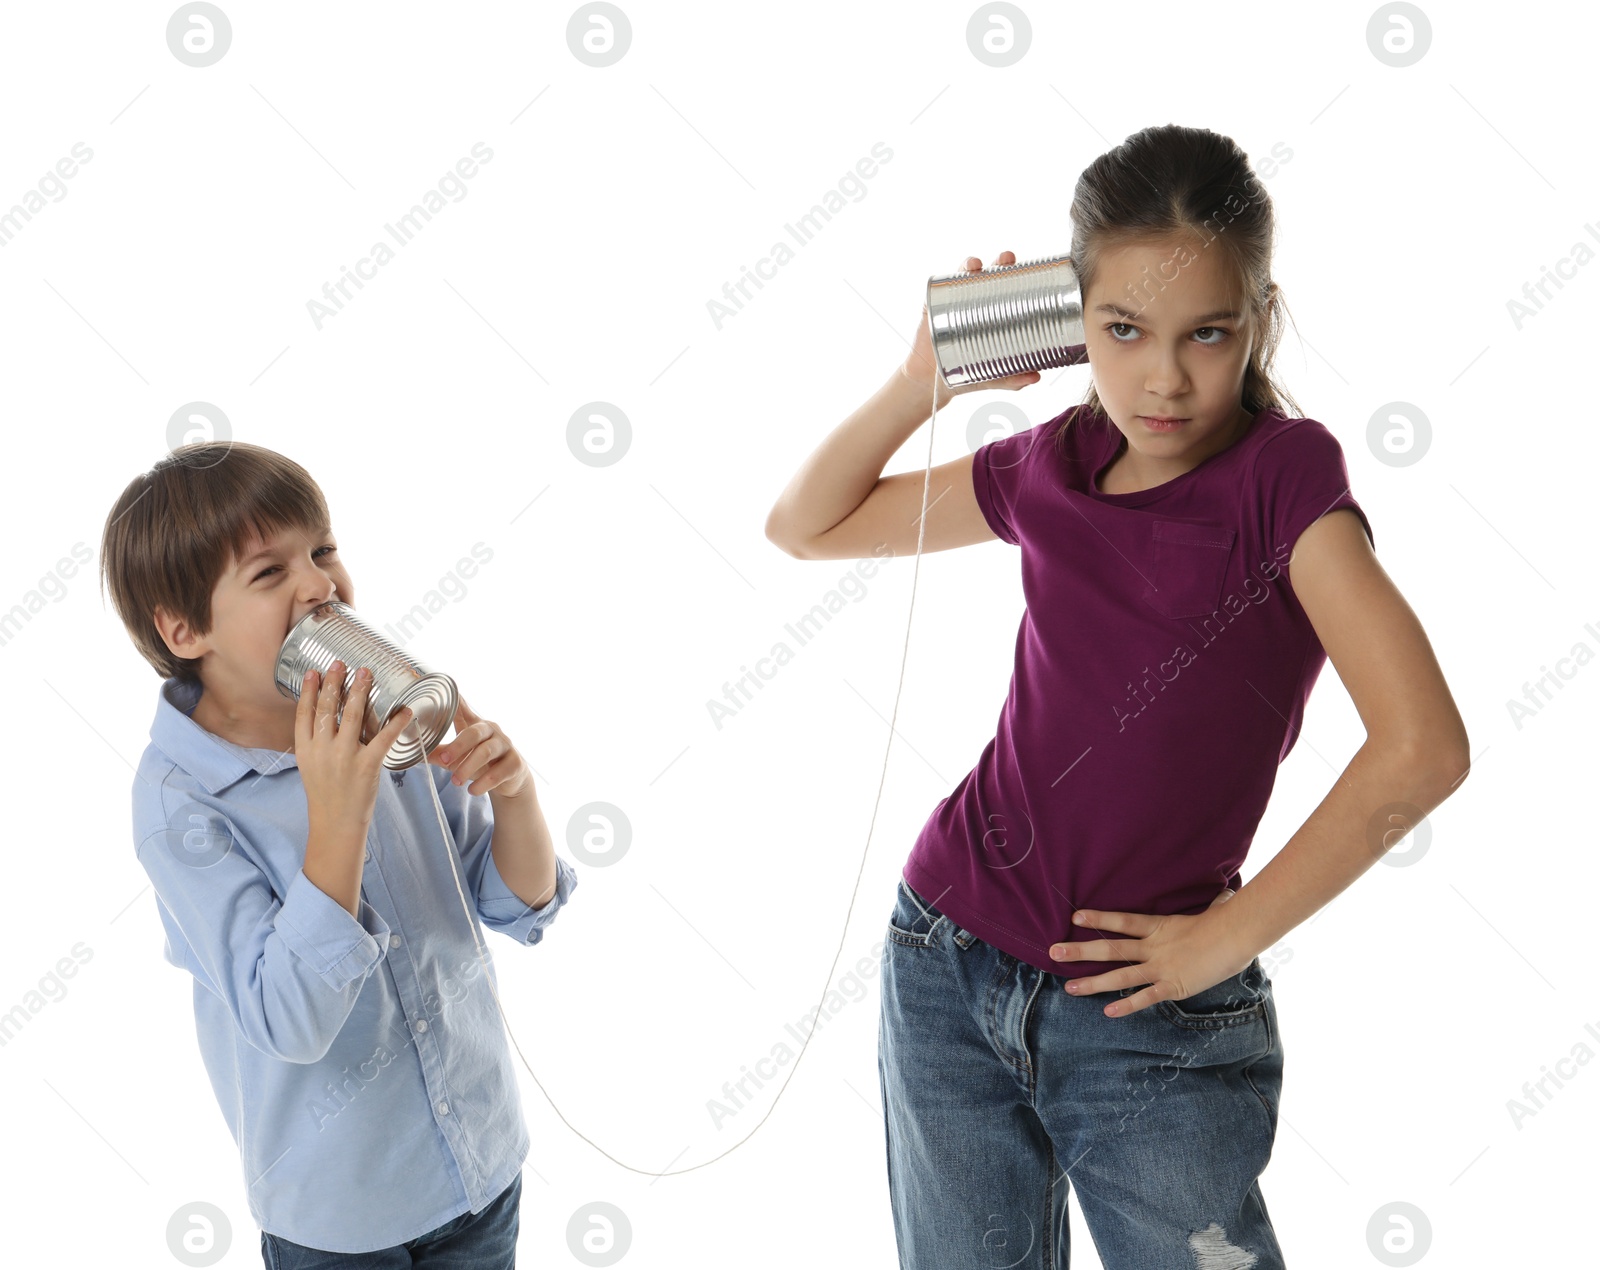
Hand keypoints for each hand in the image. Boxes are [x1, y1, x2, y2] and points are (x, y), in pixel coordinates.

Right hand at [296, 660, 414, 833]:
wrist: (335, 824)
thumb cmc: (326, 794)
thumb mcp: (310, 766)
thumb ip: (316, 742)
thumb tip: (326, 714)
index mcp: (305, 750)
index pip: (305, 713)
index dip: (310, 690)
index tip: (315, 671)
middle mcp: (322, 750)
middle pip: (327, 708)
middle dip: (335, 683)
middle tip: (342, 664)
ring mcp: (344, 757)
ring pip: (352, 716)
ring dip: (360, 692)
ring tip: (366, 673)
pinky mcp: (367, 766)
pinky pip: (384, 738)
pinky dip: (396, 722)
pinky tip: (404, 710)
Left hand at [426, 694, 532, 799]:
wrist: (512, 778)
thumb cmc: (482, 762)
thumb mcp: (461, 756)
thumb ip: (441, 753)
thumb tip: (416, 753)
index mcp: (476, 725)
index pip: (464, 709)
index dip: (456, 700)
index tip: (448, 691)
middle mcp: (493, 731)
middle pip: (474, 733)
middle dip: (457, 747)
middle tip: (443, 761)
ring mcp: (506, 746)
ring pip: (486, 752)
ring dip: (468, 767)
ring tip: (455, 782)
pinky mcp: (515, 763)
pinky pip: (498, 773)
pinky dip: (483, 783)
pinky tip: (472, 790)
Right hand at [899, 250, 1042, 409]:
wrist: (932, 382)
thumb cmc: (968, 375)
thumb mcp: (994, 377)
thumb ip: (1014, 379)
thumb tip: (1036, 378)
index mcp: (996, 313)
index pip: (1012, 288)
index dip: (1022, 275)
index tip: (1033, 269)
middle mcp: (977, 301)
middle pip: (992, 274)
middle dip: (1000, 261)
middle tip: (1006, 259)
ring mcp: (955, 301)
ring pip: (965, 275)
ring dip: (971, 263)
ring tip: (975, 265)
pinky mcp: (934, 306)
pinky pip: (940, 286)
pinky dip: (946, 278)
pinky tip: (953, 275)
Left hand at [1049, 886, 1247, 1018]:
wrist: (1238, 934)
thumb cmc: (1228, 919)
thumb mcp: (1211, 908)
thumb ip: (1209, 903)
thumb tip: (1224, 894)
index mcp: (1159, 926)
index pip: (1122, 921)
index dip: (1098, 919)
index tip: (1074, 917)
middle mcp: (1154, 946)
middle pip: (1110, 948)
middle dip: (1080, 951)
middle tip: (1053, 952)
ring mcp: (1162, 966)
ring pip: (1121, 976)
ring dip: (1093, 982)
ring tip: (1069, 988)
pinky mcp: (1175, 985)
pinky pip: (1147, 997)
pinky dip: (1128, 1005)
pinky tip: (1108, 1012)